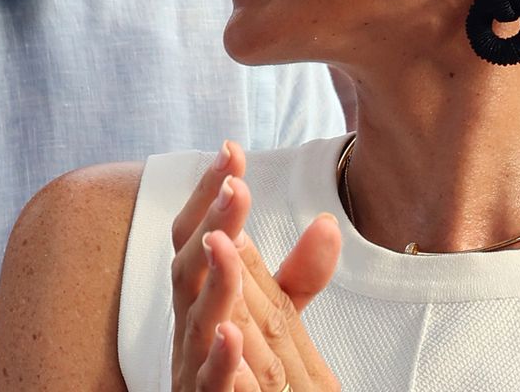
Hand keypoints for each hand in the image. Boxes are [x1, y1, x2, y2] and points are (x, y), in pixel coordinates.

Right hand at [169, 142, 343, 391]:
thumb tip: (327, 223)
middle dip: (210, 223)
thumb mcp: (273, 318)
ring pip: (197, 320)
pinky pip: (209, 382)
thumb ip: (296, 278)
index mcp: (204, 298)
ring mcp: (195, 363)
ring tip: (224, 243)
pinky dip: (218, 359)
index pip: (201, 236)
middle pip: (191, 267)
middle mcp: (192, 324)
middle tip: (233, 185)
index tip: (231, 151)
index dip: (211, 195)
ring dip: (212, 281)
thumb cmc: (238, 371)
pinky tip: (229, 333)